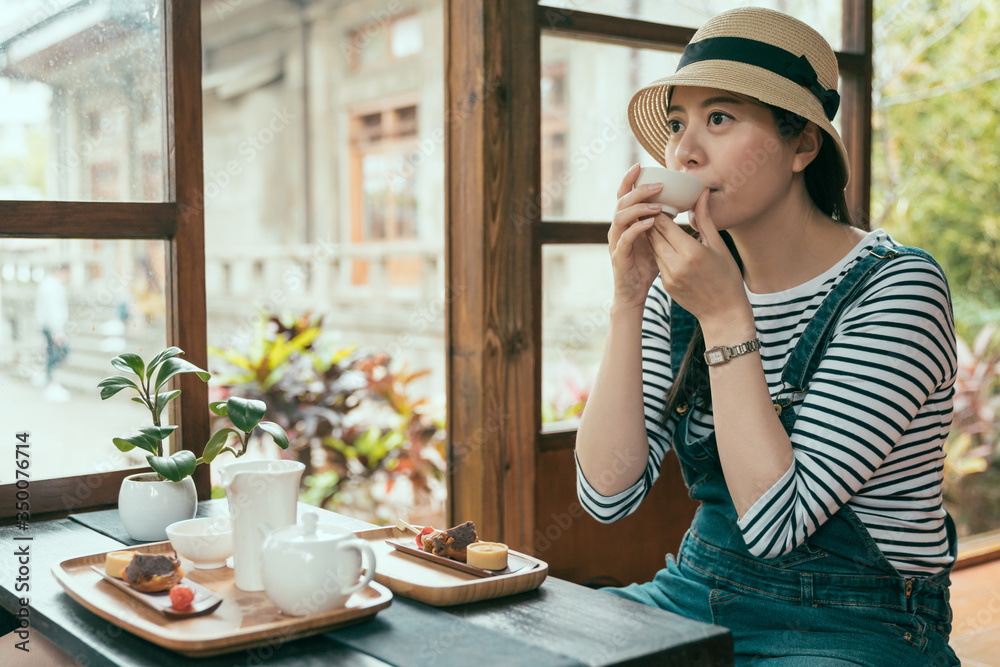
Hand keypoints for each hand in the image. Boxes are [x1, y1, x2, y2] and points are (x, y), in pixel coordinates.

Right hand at [610, 164, 666, 310]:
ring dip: (639, 208)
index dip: (629, 179)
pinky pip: (626, 238)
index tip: (641, 165)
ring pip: (620, 217)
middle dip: (638, 190)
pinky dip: (637, 228)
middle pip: (621, 201)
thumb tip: (684, 205)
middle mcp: (617, 228)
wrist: (634, 293)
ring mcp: (616, 242)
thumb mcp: (659, 240)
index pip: (624, 194)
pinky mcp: (619, 256)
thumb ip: (665, 223)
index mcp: (625, 222)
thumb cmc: (646, 266)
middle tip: (658, 185)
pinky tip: (651, 223)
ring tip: (658, 205)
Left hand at [646, 189, 751, 334]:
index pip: (664, 224)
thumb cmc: (727, 276)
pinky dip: (657, 250)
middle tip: (649, 205)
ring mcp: (669, 276)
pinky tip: (660, 241)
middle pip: (654, 234)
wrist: (723, 313)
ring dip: (651, 234)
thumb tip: (701, 193)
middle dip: (650, 219)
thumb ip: (705, 219)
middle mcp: (676, 264)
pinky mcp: (665, 284)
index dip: (658, 210)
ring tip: (651, 220)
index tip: (657, 199)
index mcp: (691, 252)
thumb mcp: (718, 246)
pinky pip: (657, 261)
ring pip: (652, 247)